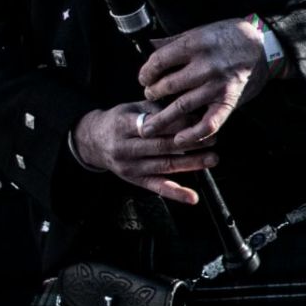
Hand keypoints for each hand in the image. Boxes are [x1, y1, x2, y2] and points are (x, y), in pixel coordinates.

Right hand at [73, 101, 218, 203]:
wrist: (92, 141)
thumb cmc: (119, 121)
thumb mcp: (132, 108)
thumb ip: (157, 109)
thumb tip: (188, 109)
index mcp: (124, 125)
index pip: (157, 124)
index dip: (181, 123)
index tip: (202, 120)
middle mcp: (125, 147)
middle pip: (163, 145)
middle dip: (191, 142)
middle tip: (214, 139)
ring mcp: (129, 166)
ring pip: (165, 165)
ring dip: (191, 164)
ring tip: (212, 158)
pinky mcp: (134, 180)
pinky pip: (157, 187)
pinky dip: (176, 193)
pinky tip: (192, 197)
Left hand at [136, 17, 268, 145]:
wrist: (265, 46)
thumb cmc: (231, 36)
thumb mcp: (201, 30)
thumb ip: (174, 41)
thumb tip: (148, 46)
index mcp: (195, 45)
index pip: (158, 62)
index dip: (146, 73)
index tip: (144, 79)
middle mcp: (205, 66)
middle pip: (167, 85)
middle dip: (152, 93)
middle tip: (150, 97)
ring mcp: (217, 86)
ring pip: (181, 106)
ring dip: (162, 119)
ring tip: (149, 127)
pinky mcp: (229, 101)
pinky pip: (209, 123)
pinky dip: (193, 135)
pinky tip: (179, 140)